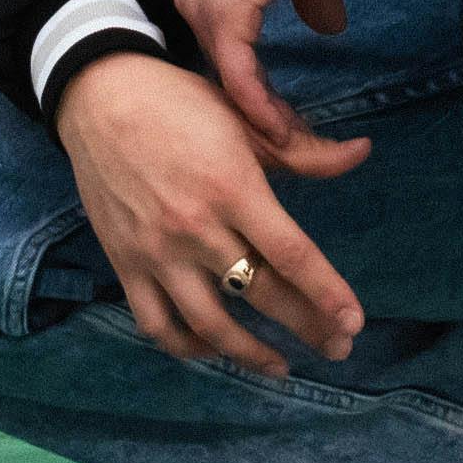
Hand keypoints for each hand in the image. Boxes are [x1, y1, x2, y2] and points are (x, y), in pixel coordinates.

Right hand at [57, 51, 363, 373]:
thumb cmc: (179, 103)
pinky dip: (188, 346)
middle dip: (307, 327)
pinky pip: (158, 324)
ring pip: (210, 324)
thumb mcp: (244, 119)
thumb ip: (304, 150)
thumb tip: (362, 153)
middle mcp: (195, 227)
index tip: (353, 322)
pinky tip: (215, 349)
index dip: (326, 293)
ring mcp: (156, 251)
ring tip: (282, 366)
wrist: (99, 96)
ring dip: (251, 354)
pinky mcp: (125, 263)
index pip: (290, 253)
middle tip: (339, 347)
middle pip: (261, 294)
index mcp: (231, 186)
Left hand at [173, 0, 360, 175]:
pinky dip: (259, 106)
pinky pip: (239, 76)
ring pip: (230, 82)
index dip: (252, 92)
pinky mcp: (224, 18)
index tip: (282, 119)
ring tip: (291, 148)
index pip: (225, 58)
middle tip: (291, 144)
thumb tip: (332, 27)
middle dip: (257, 114)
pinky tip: (282, 131)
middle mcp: (193, 8)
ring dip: (261, 117)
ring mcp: (204, 13)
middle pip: (222, 77)